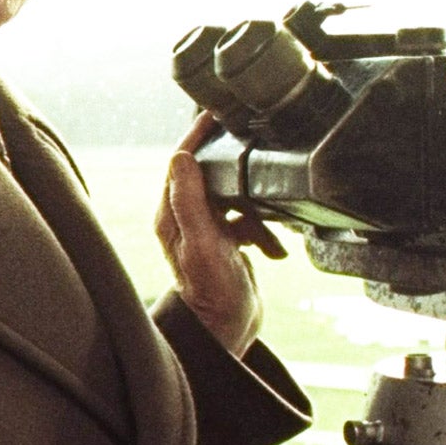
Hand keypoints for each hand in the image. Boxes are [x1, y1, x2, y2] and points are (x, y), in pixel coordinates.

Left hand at [155, 112, 287, 356]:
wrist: (226, 331)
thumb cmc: (211, 294)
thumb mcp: (203, 242)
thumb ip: (190, 200)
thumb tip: (182, 156)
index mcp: (172, 214)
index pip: (181, 161)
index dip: (198, 135)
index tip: (215, 113)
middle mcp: (186, 219)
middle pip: (210, 173)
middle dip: (235, 167)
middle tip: (256, 151)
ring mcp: (207, 230)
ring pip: (234, 196)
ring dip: (256, 208)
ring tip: (268, 227)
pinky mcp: (227, 242)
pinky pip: (248, 221)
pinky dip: (264, 230)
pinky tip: (273, 249)